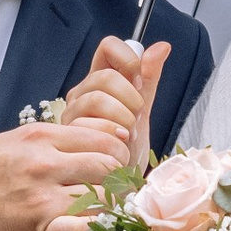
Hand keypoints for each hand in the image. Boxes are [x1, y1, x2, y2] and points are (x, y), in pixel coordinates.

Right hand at [0, 111, 132, 230]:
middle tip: (118, 194)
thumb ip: (52, 142)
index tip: (116, 167)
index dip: (118, 154)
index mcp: (40, 137)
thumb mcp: (14, 143)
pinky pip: (88, 230)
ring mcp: (43, 198)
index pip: (104, 138)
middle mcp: (44, 163)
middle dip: (120, 181)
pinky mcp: (42, 230)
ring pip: (104, 198)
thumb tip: (94, 142)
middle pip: (110, 166)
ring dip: (111, 209)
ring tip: (107, 215)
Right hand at [62, 34, 168, 167]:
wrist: (119, 184)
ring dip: (122, 119)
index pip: (108, 47)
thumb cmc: (127, 145)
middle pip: (105, 76)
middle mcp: (81, 94)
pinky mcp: (67, 137)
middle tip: (135, 119)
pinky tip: (118, 149)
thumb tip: (163, 46)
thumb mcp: (141, 110)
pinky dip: (112, 139)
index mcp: (99, 81)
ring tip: (127, 136)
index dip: (128, 58)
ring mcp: (71, 115)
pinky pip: (91, 128)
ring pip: (97, 100)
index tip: (139, 83)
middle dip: (130, 99)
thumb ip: (149, 79)